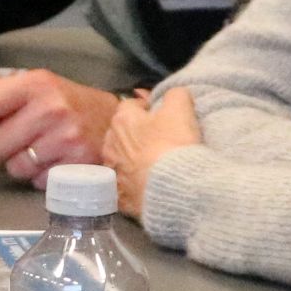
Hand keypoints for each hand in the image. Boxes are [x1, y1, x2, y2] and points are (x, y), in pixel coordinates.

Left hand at [0, 69, 119, 186]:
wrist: (117, 126)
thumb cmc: (69, 106)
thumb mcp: (37, 92)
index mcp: (37, 83)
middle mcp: (51, 109)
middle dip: (0, 149)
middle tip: (20, 141)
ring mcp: (65, 139)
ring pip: (14, 168)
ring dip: (21, 166)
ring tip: (40, 152)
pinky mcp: (76, 166)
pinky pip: (36, 182)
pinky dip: (41, 177)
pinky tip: (55, 162)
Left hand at [100, 86, 201, 219]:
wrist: (171, 188)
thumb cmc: (173, 144)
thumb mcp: (181, 108)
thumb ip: (175, 94)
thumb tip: (172, 94)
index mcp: (122, 120)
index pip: (130, 105)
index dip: (147, 108)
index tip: (162, 115)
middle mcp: (110, 144)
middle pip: (122, 132)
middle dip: (136, 133)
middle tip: (159, 139)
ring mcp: (112, 171)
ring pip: (120, 158)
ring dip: (132, 158)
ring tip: (153, 163)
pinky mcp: (118, 196)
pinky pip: (124, 185)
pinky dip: (133, 183)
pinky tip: (147, 184)